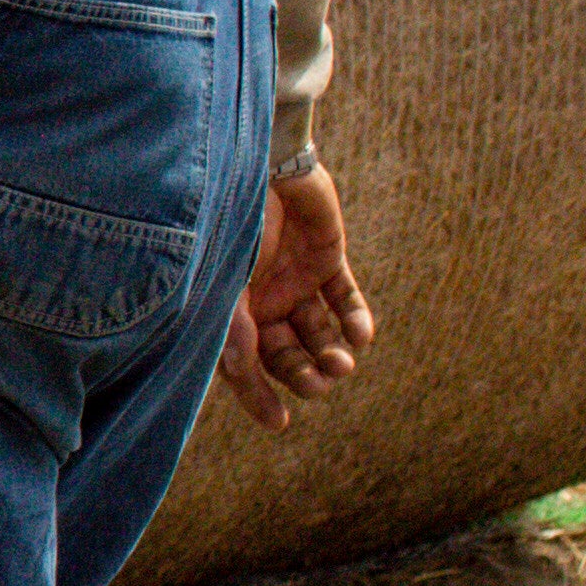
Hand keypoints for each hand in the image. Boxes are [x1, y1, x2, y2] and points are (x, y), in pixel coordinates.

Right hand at [215, 161, 374, 430]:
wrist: (257, 161)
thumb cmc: (228, 221)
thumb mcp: (223, 284)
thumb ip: (234, 330)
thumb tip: (241, 376)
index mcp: (227, 308)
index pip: (242, 364)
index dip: (258, 396)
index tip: (281, 423)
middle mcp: (260, 298)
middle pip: (286, 353)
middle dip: (304, 374)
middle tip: (322, 381)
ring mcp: (294, 277)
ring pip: (319, 331)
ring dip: (332, 352)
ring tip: (343, 363)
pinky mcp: (326, 256)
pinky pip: (345, 297)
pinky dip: (355, 320)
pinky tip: (361, 336)